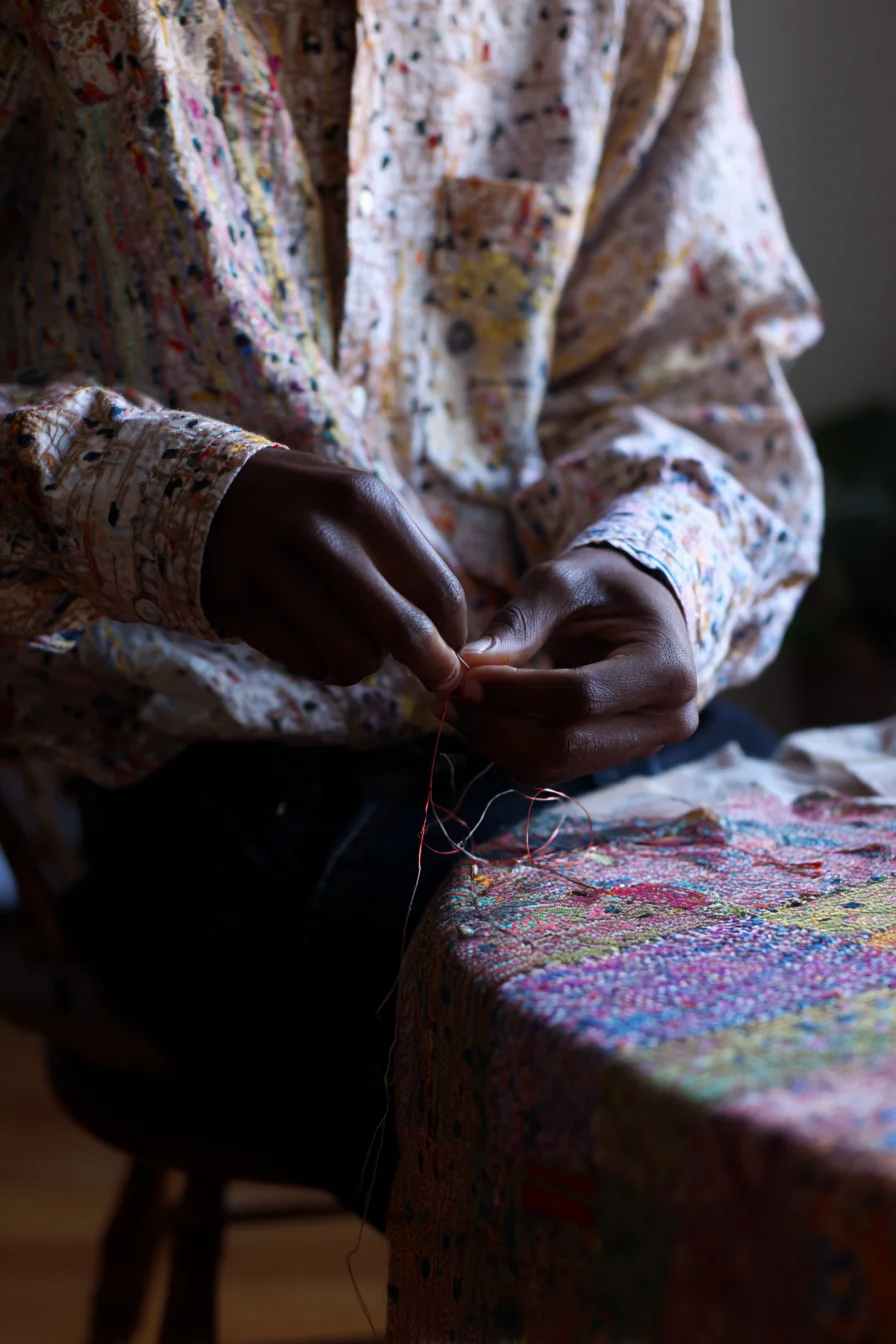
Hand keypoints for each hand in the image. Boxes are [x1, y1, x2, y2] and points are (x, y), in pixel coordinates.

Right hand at [202, 449, 466, 689]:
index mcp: (366, 503)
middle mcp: (325, 536)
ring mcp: (278, 572)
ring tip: (348, 636)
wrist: (201, 491)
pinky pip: (309, 664)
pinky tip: (308, 634)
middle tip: (436, 679)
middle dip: (431, 666)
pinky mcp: (243, 606)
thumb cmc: (305, 509)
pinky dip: (318, 663)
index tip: (454, 651)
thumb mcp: (358, 506)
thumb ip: (404, 560)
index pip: (439, 590)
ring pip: (356, 659)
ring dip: (361, 662)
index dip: (455, 634)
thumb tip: (451, 638)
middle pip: (405, 632)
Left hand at [440, 548, 697, 785]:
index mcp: (667, 669)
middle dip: (496, 725)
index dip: (514, 691)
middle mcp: (667, 720)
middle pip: (565, 744)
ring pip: (554, 765)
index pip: (579, 697)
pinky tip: (484, 718)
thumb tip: (467, 663)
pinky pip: (553, 768)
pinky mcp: (614, 758)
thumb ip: (519, 621)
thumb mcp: (564, 580)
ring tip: (458, 706)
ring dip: (495, 742)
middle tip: (449, 697)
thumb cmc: (604, 584)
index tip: (464, 673)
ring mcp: (645, 746)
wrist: (641, 607)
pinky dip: (509, 748)